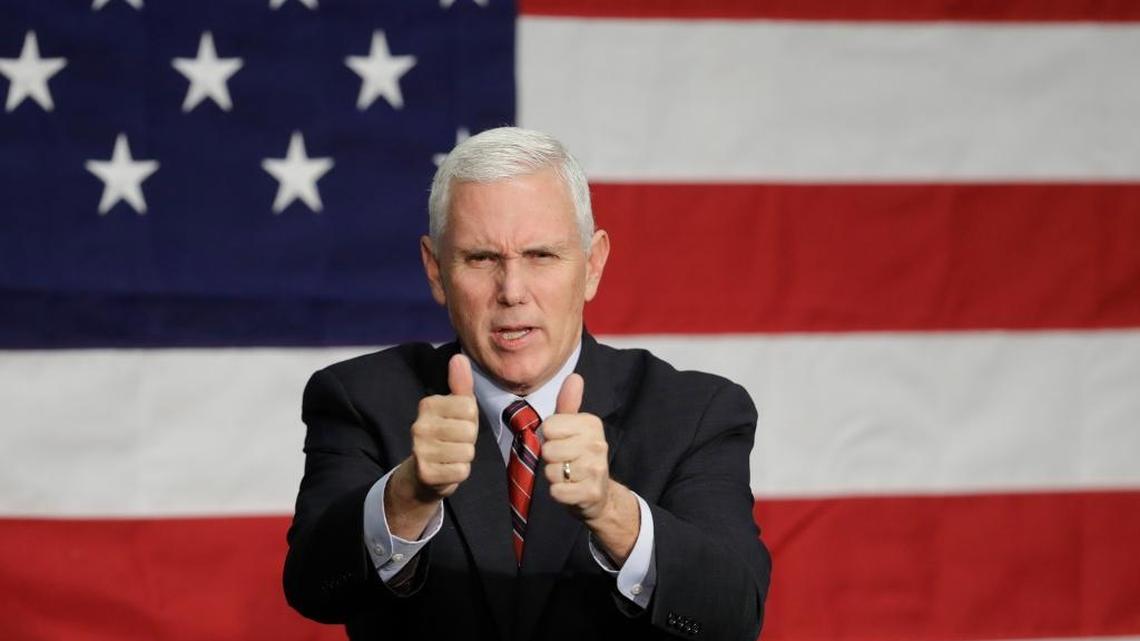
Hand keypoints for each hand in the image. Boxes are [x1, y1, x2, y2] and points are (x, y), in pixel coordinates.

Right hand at [393, 354, 478, 504]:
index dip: (470, 419)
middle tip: (454, 442)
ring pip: (467, 452)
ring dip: (464, 457)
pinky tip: (447, 470)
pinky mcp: (426, 473)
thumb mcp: (455, 408)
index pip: (469, 407)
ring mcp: (420, 450)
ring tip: (451, 456)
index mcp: (427, 405)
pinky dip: (459, 473)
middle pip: (469, 431)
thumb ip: (460, 384)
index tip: (457, 424)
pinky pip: (461, 471)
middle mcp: (419, 426)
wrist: (422, 474)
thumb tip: (459, 357)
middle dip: (468, 440)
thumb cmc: (445, 435)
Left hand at [540, 373, 612, 520]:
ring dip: (555, 477)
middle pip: (548, 450)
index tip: (563, 442)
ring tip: (569, 475)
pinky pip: (557, 492)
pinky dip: (558, 493)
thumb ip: (568, 403)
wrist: (599, 492)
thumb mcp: (574, 426)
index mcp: (591, 424)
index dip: (550, 437)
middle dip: (551, 458)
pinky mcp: (591, 492)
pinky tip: (570, 489)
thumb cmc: (580, 455)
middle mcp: (598, 444)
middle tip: (566, 460)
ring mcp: (596, 469)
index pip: (548, 427)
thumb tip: (574, 376)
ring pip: (551, 472)